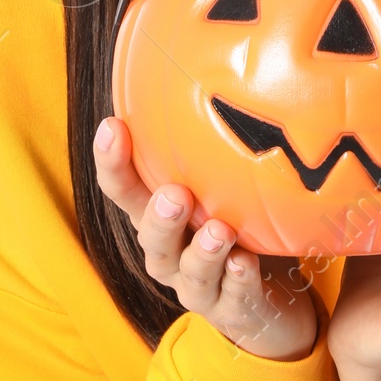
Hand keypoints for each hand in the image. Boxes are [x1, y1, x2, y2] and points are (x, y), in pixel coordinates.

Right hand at [92, 116, 317, 361]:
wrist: (268, 304)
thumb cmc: (236, 228)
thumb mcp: (218, 188)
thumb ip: (207, 149)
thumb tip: (208, 69)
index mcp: (158, 219)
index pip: (125, 191)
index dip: (113, 163)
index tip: (112, 126)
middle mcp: (169, 254)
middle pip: (151, 238)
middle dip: (159, 218)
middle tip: (173, 195)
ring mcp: (199, 287)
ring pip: (190, 273)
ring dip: (203, 252)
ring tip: (219, 231)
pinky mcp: (232, 311)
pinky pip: (233, 299)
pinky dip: (238, 281)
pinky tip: (246, 264)